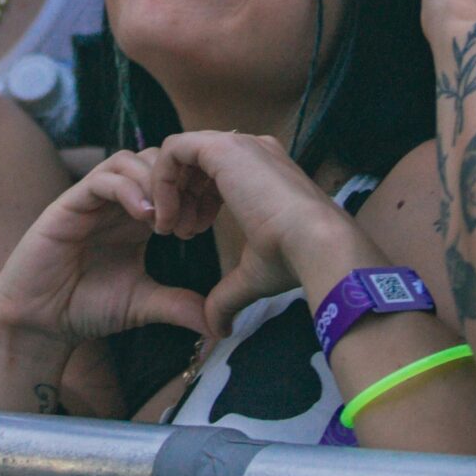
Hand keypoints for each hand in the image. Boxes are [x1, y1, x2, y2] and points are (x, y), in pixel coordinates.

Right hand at [0, 154, 210, 347]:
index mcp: (137, 218)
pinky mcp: (68, 205)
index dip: (193, 189)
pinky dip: (127, 189)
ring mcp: (91, 200)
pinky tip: (145, 217)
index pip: (170, 179)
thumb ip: (178, 305)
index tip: (210, 220)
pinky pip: (101, 180)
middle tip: (190, 217)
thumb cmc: (86, 307)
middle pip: (153, 159)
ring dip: (153, 182)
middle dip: (176, 181)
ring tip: (166, 220)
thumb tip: (220, 324)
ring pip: (128, 161)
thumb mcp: (143, 304)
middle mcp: (116, 202)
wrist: (40, 323)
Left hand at [145, 132, 366, 335]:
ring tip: (172, 230)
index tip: (191, 234)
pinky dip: (161, 181)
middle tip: (179, 234)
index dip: (195, 201)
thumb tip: (217, 330)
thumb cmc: (294, 259)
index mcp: (262, 170)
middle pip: (194, 161)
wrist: (315, 245)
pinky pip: (173, 150)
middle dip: (179, 196)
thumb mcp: (253, 275)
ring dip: (167, 191)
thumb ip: (228, 294)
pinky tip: (168, 217)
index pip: (214, 173)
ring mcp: (238, 145)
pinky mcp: (223, 147)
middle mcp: (251, 150)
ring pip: (180, 154)